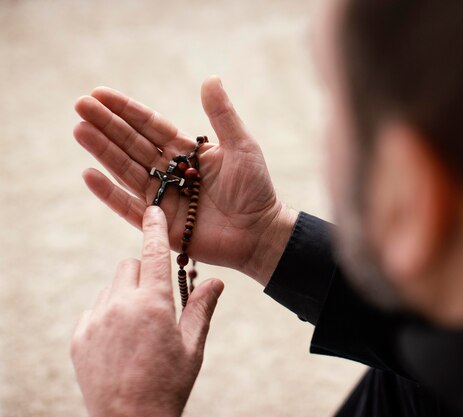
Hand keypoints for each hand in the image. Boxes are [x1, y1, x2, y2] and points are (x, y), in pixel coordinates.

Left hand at [71, 206, 223, 416]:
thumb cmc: (169, 384)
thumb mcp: (193, 346)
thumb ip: (202, 307)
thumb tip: (216, 280)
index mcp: (154, 304)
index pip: (154, 253)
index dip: (155, 228)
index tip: (153, 210)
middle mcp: (121, 305)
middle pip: (130, 265)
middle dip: (145, 271)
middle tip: (158, 297)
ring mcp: (96, 319)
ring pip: (112, 286)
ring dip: (126, 293)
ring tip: (139, 324)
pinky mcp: (80, 336)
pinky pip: (95, 309)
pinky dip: (108, 313)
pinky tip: (121, 339)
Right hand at [74, 77, 296, 284]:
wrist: (261, 232)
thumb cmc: (256, 188)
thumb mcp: (242, 146)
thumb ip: (222, 115)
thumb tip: (210, 78)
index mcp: (187, 152)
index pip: (151, 127)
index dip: (126, 110)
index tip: (100, 93)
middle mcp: (170, 173)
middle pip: (132, 145)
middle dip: (107, 125)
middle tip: (80, 105)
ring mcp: (163, 198)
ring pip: (127, 170)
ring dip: (103, 151)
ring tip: (80, 130)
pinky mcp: (160, 224)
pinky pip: (129, 207)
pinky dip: (109, 193)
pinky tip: (89, 174)